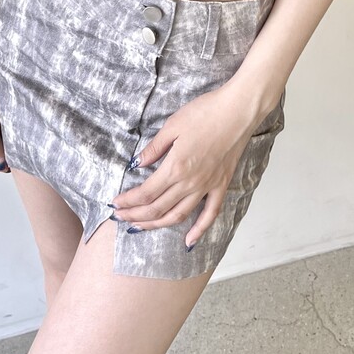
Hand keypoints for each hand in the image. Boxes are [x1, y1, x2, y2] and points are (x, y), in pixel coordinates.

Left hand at [110, 85, 254, 249]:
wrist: (238, 111)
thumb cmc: (205, 112)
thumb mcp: (172, 125)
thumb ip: (154, 148)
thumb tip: (137, 164)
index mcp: (175, 167)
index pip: (146, 193)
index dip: (128, 201)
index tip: (115, 204)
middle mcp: (189, 182)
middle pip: (157, 208)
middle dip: (135, 216)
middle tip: (121, 218)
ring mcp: (207, 187)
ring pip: (178, 216)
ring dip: (157, 225)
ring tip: (140, 228)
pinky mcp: (221, 186)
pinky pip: (210, 214)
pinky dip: (198, 231)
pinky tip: (188, 242)